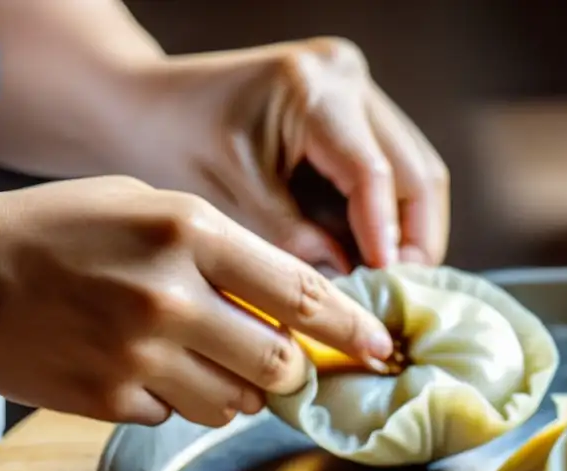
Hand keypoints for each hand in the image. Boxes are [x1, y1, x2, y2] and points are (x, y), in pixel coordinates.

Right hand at [0, 176, 393, 426]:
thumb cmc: (66, 230)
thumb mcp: (153, 207)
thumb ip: (229, 252)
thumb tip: (294, 310)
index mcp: (190, 234)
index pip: (302, 294)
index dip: (353, 329)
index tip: (380, 349)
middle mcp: (172, 296)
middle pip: (280, 364)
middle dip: (291, 370)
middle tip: (280, 361)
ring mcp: (140, 354)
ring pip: (237, 402)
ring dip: (237, 389)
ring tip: (199, 357)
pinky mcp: (111, 398)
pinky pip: (181, 417)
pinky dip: (181, 401)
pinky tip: (148, 369)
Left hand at [142, 38, 449, 272]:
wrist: (147, 105)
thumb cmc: (172, 145)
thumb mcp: (228, 200)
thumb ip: (292, 242)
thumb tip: (350, 295)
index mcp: (311, 90)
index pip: (373, 175)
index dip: (386, 242)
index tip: (381, 294)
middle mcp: (347, 77)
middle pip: (418, 174)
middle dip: (414, 243)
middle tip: (395, 298)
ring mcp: (359, 90)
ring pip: (420, 175)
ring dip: (411, 233)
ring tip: (387, 283)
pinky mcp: (359, 111)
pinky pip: (399, 173)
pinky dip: (393, 219)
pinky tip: (374, 257)